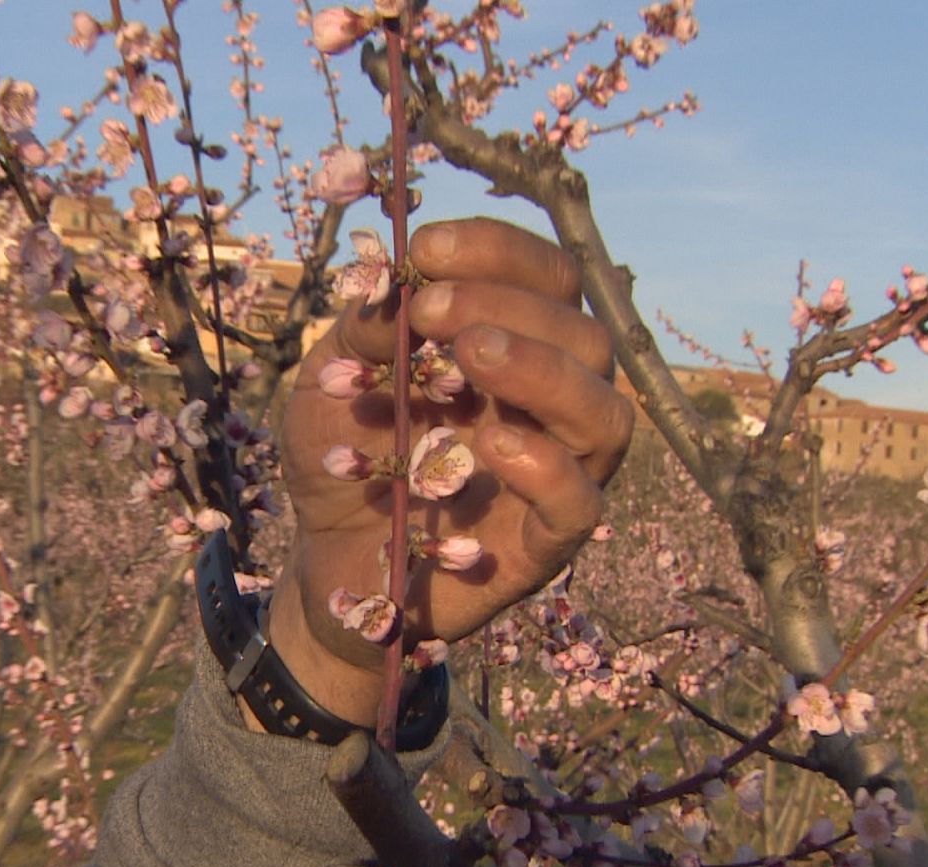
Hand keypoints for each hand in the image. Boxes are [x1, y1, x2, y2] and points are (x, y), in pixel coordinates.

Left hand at [266, 218, 634, 725]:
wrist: (322, 556)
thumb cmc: (340, 455)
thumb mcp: (328, 379)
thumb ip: (363, 330)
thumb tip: (395, 281)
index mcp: (510, 348)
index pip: (545, 280)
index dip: (498, 251)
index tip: (425, 249)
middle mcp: (548, 405)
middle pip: (584, 335)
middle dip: (509, 304)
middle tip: (430, 310)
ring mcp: (554, 475)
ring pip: (606, 413)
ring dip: (544, 370)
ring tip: (469, 354)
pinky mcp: (541, 544)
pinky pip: (581, 504)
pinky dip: (546, 468)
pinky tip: (492, 444)